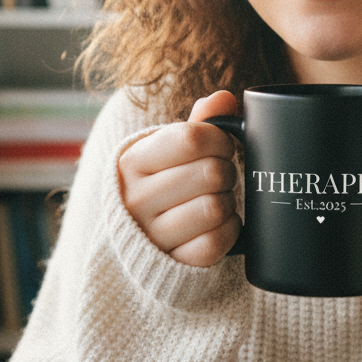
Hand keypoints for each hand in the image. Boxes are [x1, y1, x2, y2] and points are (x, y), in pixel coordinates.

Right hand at [117, 90, 241, 266]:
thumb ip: (198, 122)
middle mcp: (135, 199)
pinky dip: (229, 230)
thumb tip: (224, 98)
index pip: (192, 138)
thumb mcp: (169, 148)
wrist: (140, 234)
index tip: (221, 145)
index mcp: (132, 162)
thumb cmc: (163, 180)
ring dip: (228, 201)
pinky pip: (216, 242)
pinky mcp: (172, 262)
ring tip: (216, 197)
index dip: (220, 139)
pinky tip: (218, 223)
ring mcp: (152, 235)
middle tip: (220, 174)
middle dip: (227, 169)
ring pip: (216, 207)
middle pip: (211, 172)